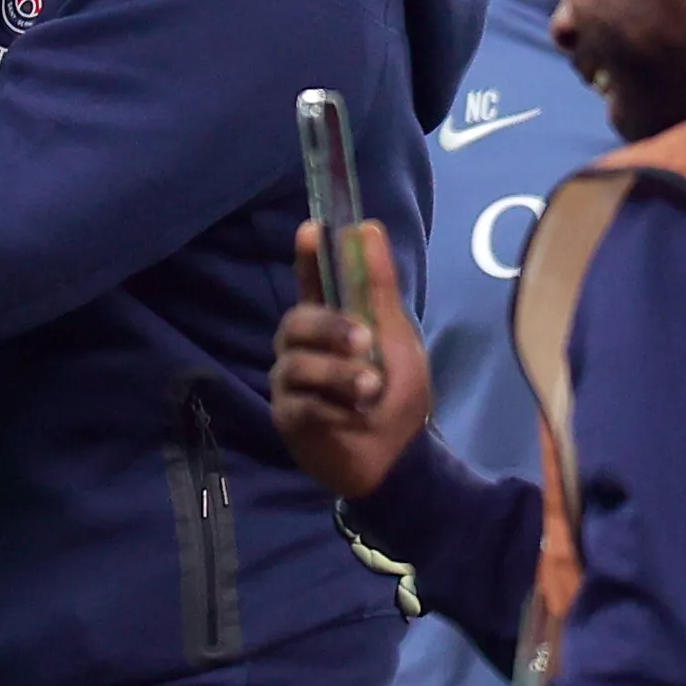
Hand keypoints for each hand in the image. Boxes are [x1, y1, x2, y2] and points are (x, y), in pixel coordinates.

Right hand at [269, 220, 429, 499]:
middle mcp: (302, 348)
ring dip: (338, 373)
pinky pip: (299, 402)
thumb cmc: (395, 395)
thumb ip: (379, 287)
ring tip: (371, 388)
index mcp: (329, 324)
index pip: (312, 282)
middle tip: (364, 340)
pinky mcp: (288, 418)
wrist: (397, 458)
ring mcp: (291, 383)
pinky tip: (351, 414)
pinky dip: (329, 407)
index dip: (308, 257)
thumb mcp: (397, 337)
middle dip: (330, 328)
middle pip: (297, 321)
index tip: (310, 229)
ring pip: (298, 363)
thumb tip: (368, 227)